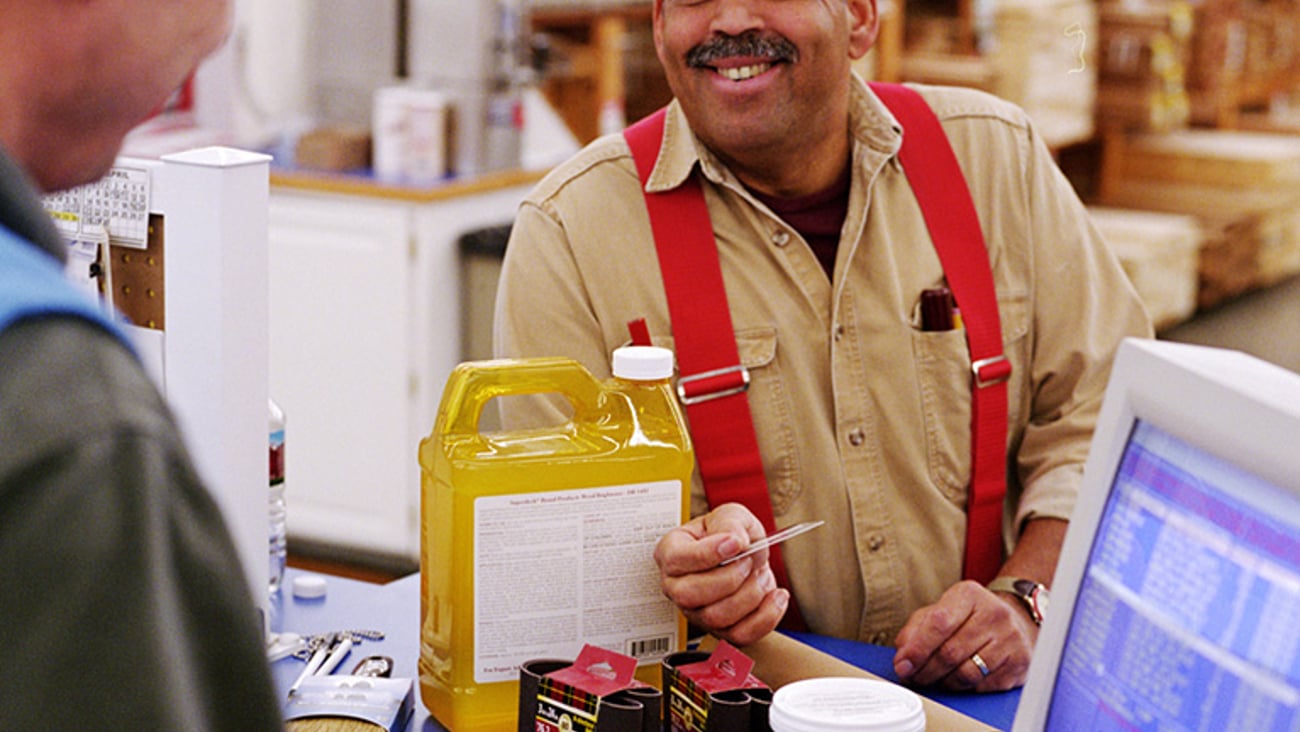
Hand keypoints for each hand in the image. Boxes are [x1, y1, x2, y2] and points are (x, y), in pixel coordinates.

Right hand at [653, 503, 789, 645]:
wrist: (750, 558)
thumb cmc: (732, 536)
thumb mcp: (731, 515)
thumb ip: (730, 522)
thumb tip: (734, 540)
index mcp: (672, 552)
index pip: (677, 559)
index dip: (707, 553)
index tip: (735, 543)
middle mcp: (677, 586)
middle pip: (689, 595)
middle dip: (729, 578)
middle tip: (748, 561)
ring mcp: (696, 612)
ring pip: (716, 617)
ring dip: (750, 594)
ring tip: (760, 574)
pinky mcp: (721, 631)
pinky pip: (740, 636)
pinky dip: (766, 616)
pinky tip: (775, 596)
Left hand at [891, 580, 1036, 691]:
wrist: (1016, 620)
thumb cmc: (971, 617)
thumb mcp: (941, 611)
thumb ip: (916, 630)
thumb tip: (903, 659)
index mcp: (969, 595)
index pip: (939, 623)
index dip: (917, 649)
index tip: (903, 665)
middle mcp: (994, 614)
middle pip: (950, 653)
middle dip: (926, 670)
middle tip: (914, 676)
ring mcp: (1010, 639)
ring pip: (966, 673)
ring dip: (944, 682)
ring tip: (936, 678)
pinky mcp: (1019, 663)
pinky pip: (983, 686)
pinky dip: (965, 688)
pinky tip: (959, 679)